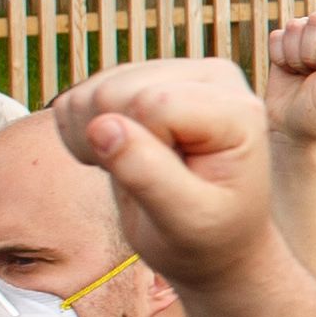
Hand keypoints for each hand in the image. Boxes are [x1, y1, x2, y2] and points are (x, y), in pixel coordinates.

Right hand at [54, 56, 282, 287]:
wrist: (211, 242)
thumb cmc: (208, 237)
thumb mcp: (186, 222)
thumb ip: (149, 175)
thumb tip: (102, 126)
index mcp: (236, 109)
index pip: (153, 103)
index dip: (139, 150)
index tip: (166, 186)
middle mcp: (210, 78)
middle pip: (116, 90)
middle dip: (110, 144)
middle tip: (144, 183)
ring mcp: (173, 74)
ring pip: (92, 90)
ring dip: (93, 140)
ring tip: (134, 171)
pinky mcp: (140, 79)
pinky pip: (78, 96)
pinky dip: (81, 135)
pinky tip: (118, 156)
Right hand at [261, 12, 315, 153]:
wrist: (291, 126)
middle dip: (310, 53)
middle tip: (315, 75)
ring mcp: (314, 37)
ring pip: (296, 25)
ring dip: (294, 56)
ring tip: (303, 74)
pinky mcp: (289, 40)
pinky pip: (277, 35)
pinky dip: (279, 56)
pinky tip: (290, 70)